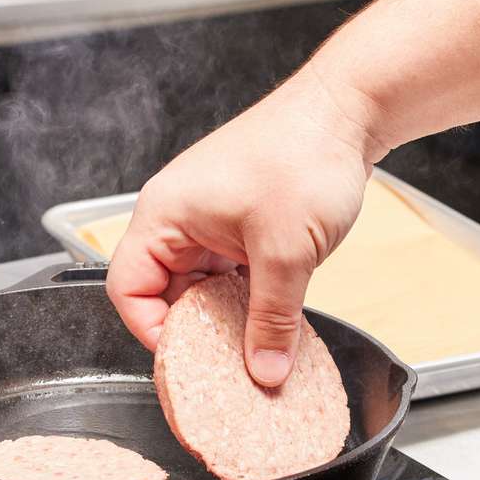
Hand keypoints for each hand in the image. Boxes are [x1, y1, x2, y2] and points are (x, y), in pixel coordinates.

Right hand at [106, 66, 384, 386]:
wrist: (351, 110)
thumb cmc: (305, 153)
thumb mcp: (286, 253)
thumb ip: (272, 318)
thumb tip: (263, 370)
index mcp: (164, 214)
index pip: (128, 289)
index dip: (151, 331)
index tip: (189, 360)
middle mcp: (179, 215)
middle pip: (163, 292)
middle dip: (195, 329)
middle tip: (226, 363)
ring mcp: (210, 217)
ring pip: (201, 285)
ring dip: (225, 315)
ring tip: (253, 344)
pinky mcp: (240, 221)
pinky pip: (228, 272)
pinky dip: (246, 297)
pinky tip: (271, 318)